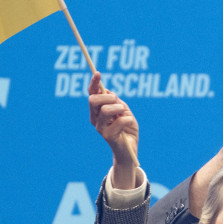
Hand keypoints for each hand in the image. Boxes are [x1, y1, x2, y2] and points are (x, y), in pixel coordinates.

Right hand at [88, 73, 138, 188]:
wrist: (130, 150)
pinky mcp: (108, 136)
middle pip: (93, 100)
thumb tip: (108, 91)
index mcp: (97, 112)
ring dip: (119, 109)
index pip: (92, 94)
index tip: (98, 73)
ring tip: (124, 114)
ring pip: (105, 110)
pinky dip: (128, 119)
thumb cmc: (127, 129)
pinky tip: (129, 124)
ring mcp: (100, 128)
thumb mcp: (124, 111)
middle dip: (108, 97)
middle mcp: (95, 119)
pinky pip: (119, 121)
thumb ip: (116, 101)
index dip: (93, 83)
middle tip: (118, 103)